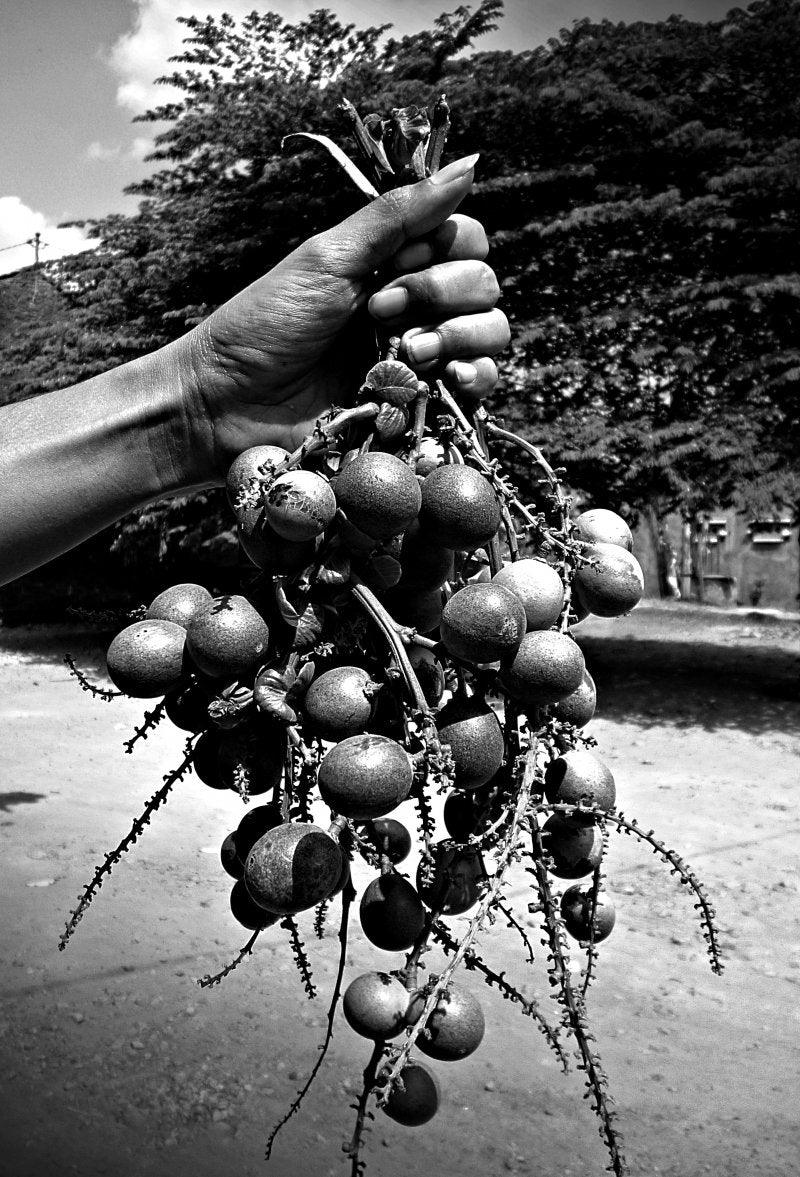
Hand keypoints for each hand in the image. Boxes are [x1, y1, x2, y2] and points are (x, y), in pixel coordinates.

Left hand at [175, 154, 509, 481]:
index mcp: (395, 265)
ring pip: (492, 331)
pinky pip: (482, 383)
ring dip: (458, 334)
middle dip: (440, 292)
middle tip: (379, 311)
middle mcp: (417, 307)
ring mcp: (423, 358)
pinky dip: (475, 375)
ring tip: (406, 352)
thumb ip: (399, 216)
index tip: (395, 264)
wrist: (234, 402)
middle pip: (484, 283)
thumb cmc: (268, 324)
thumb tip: (469, 166)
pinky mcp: (424, 405)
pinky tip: (444, 378)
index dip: (445, 249)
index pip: (466, 240)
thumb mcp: (330, 257)